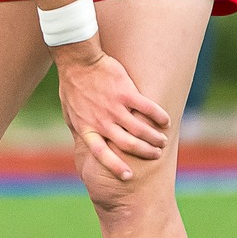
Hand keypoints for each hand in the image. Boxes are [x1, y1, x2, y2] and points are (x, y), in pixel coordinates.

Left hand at [53, 40, 169, 181]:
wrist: (78, 61)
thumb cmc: (72, 86)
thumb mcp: (70, 113)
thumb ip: (80, 129)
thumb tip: (85, 145)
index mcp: (87, 128)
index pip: (101, 154)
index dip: (115, 166)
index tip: (128, 176)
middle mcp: (102, 121)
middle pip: (127, 145)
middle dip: (145, 152)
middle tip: (156, 154)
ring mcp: (114, 107)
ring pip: (139, 129)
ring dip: (154, 138)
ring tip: (162, 141)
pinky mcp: (125, 92)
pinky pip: (147, 108)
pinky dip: (159, 116)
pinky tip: (166, 121)